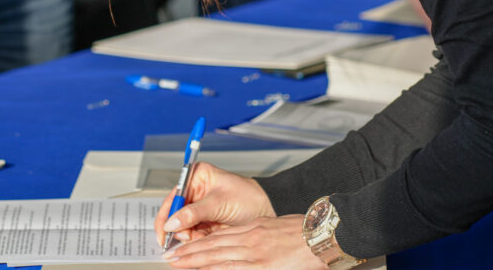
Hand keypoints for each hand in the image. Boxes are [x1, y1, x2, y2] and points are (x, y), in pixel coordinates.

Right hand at [155, 162, 274, 244]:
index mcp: (197, 177)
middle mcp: (196, 192)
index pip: (173, 196)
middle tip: (185, 236)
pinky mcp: (206, 223)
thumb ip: (193, 213)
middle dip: (179, 228)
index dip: (167, 214)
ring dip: (189, 235)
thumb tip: (172, 222)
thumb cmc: (249, 197)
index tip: (164, 231)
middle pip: (175, 214)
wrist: (267, 211)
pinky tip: (205, 238)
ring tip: (201, 236)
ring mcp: (200, 209)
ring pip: (183, 227)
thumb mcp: (219, 203)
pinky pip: (193, 234)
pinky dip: (197, 239)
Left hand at [163, 215, 326, 269]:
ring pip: (217, 257)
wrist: (323, 233)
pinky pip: (233, 268)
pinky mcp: (262, 265)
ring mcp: (254, 253)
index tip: (184, 247)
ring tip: (176, 263)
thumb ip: (258, 235)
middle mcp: (250, 239)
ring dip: (194, 261)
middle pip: (213, 246)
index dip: (199, 243)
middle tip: (169, 257)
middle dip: (189, 253)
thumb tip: (246, 244)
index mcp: (253, 228)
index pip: (219, 236)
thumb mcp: (276, 226)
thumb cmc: (305, 231)